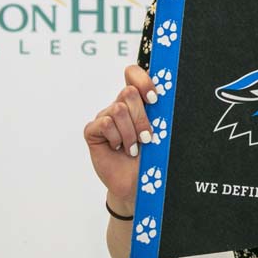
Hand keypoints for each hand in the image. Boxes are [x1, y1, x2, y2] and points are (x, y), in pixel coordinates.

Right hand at [82, 65, 159, 215]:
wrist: (137, 184)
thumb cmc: (151, 158)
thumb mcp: (160, 134)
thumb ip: (160, 114)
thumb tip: (164, 97)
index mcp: (137, 102)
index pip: (133, 74)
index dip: (143, 80)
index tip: (155, 100)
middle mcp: (120, 106)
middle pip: (128, 93)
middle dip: (141, 117)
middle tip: (147, 138)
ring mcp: (105, 117)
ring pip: (118, 109)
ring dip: (130, 133)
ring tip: (134, 148)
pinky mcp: (92, 131)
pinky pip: (105, 124)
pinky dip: (117, 138)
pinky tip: (119, 149)